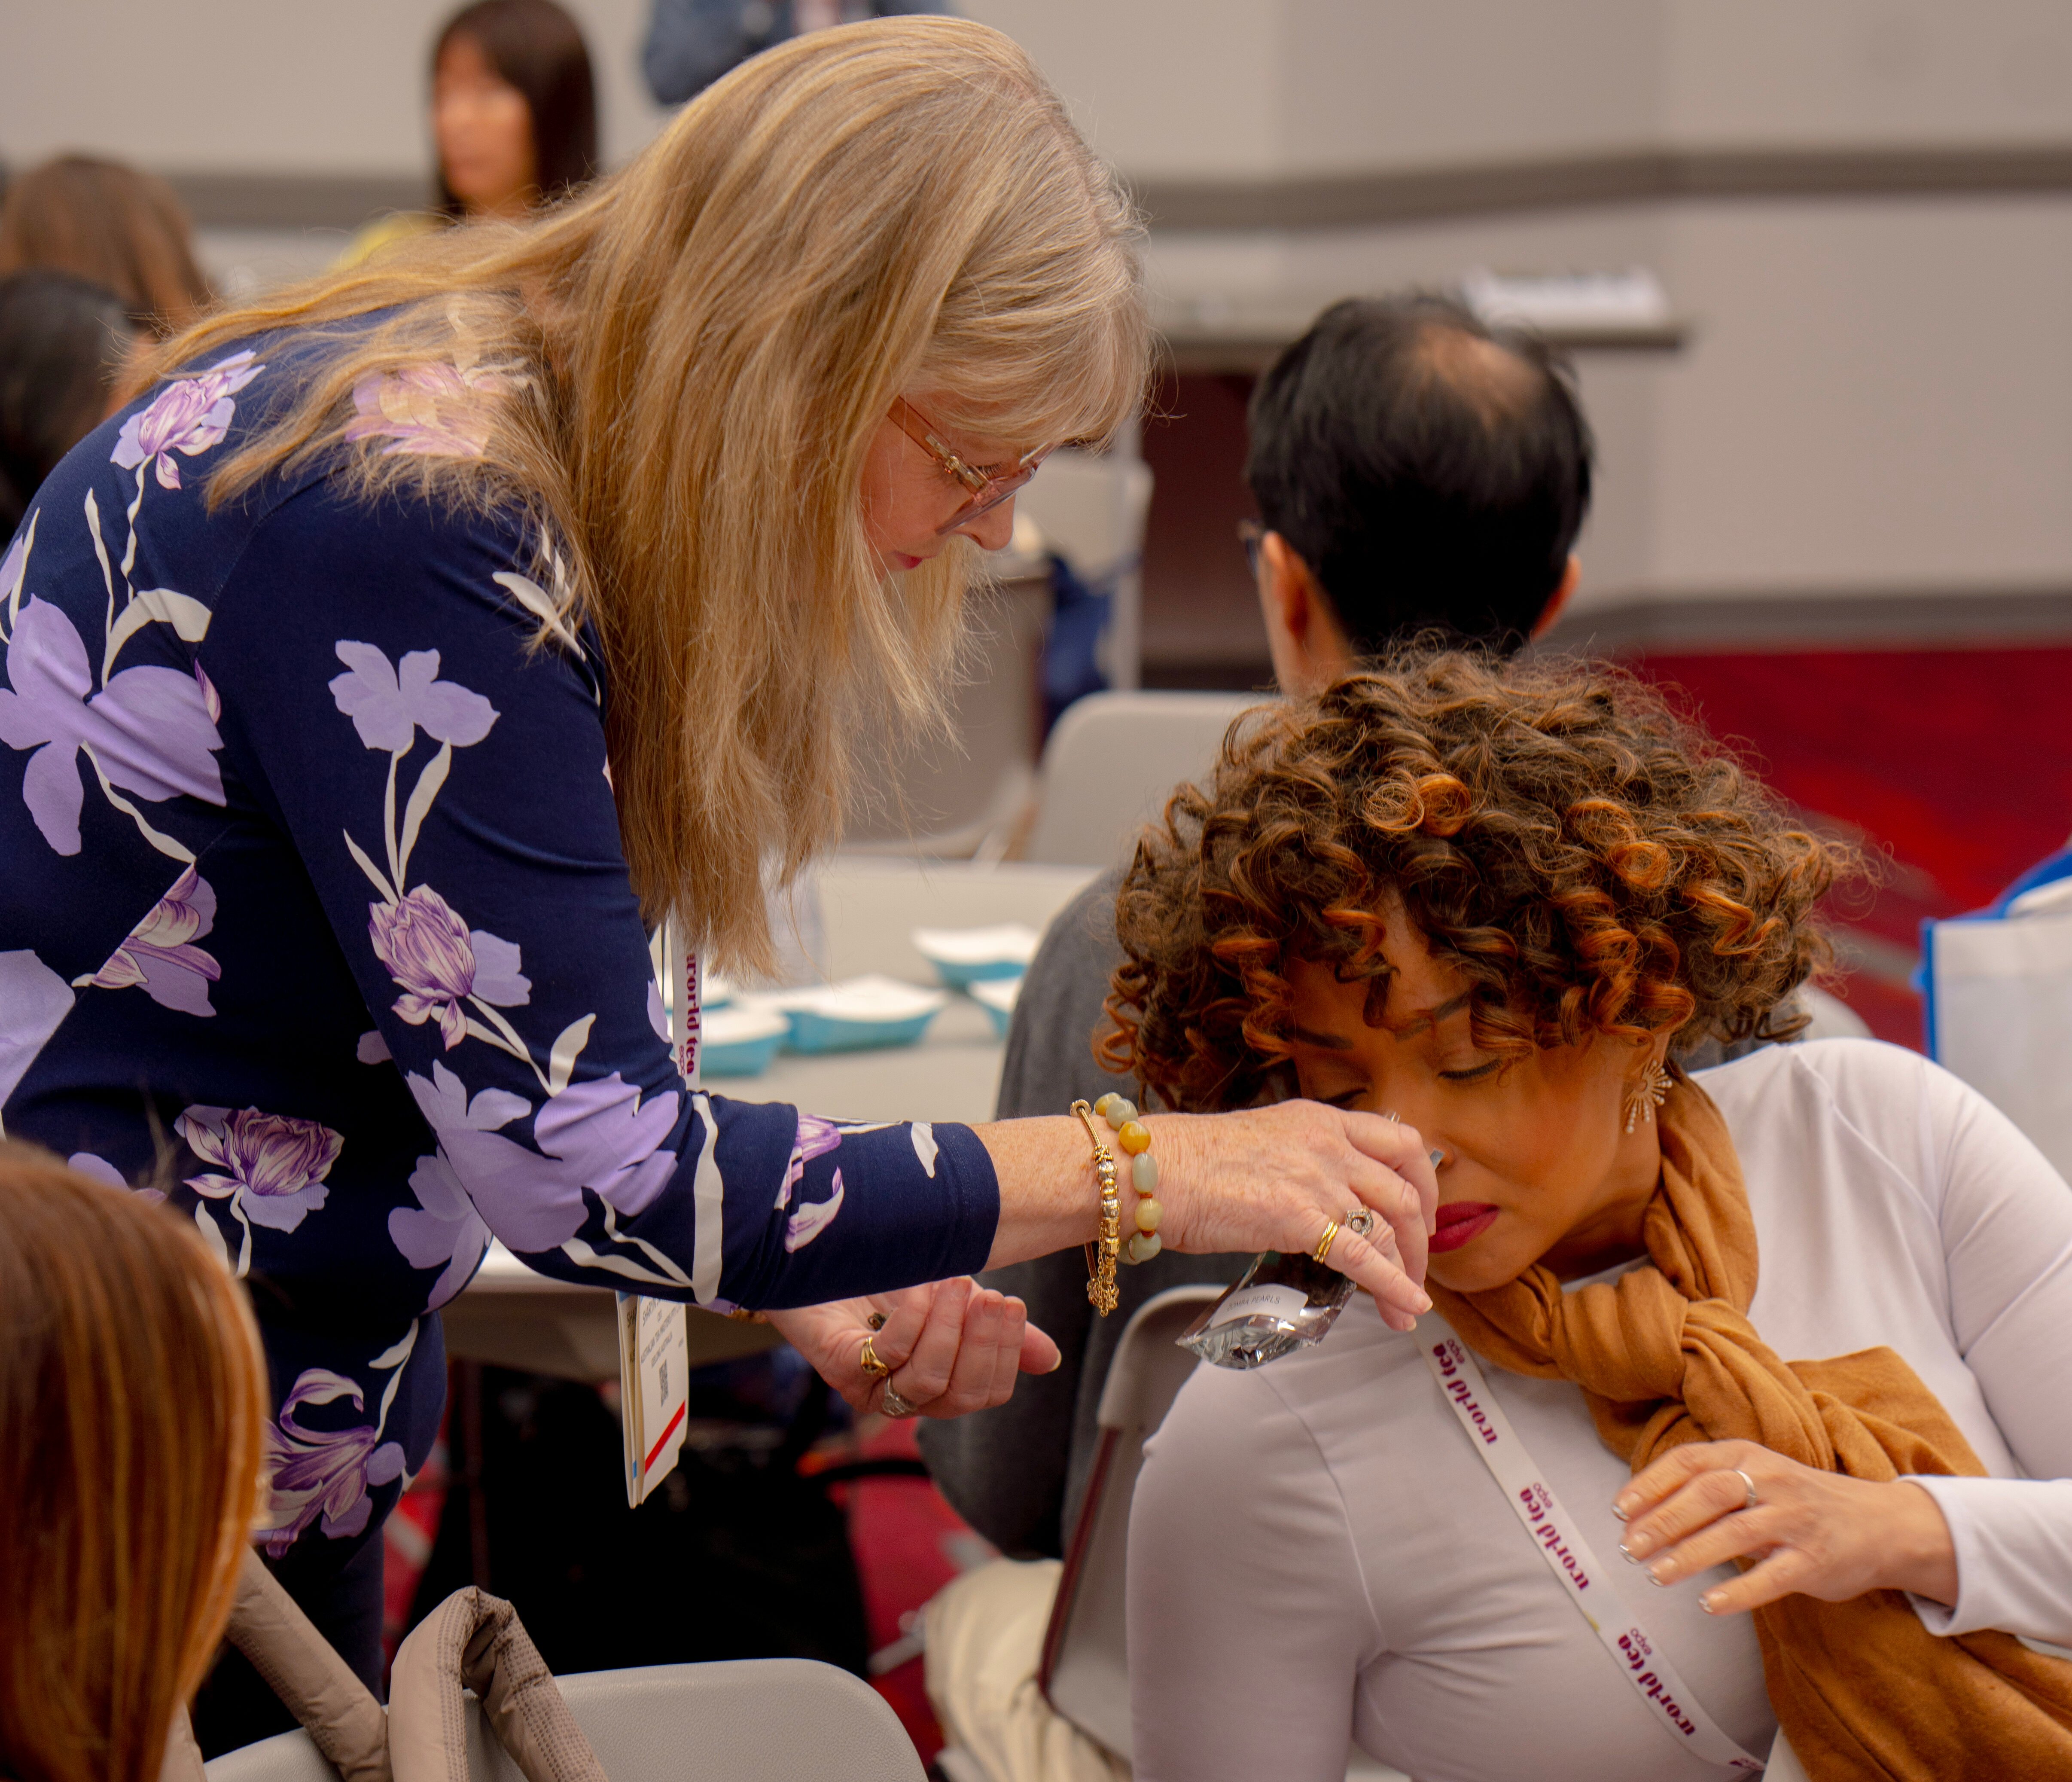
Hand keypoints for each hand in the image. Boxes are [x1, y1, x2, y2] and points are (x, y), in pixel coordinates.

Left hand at [765, 1276, 1060, 1420]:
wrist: (818, 1255)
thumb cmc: (885, 1281)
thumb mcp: (952, 1301)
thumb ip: (995, 1329)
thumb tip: (1049, 1359)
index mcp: (938, 1382)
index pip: (988, 1393)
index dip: (1006, 1355)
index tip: (1012, 1305)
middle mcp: (905, 1395)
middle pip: (961, 1396)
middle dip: (984, 1345)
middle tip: (991, 1297)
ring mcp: (870, 1385)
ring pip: (927, 1382)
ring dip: (950, 1331)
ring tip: (958, 1285)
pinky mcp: (838, 1366)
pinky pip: (886, 1359)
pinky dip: (912, 1323)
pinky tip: (920, 1290)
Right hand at [1153, 1101, 1438, 1332]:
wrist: (1154, 1171)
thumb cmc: (1191, 1163)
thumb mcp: (1262, 1141)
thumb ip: (1299, 1160)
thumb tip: (1317, 1200)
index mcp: (1319, 1120)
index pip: (1399, 1142)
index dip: (1422, 1181)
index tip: (1421, 1211)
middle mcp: (1328, 1143)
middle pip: (1405, 1187)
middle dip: (1420, 1234)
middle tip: (1418, 1261)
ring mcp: (1318, 1179)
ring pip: (1391, 1225)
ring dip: (1409, 1270)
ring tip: (1407, 1303)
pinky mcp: (1302, 1218)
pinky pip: (1366, 1258)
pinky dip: (1395, 1287)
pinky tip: (1406, 1308)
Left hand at [1612, 1439, 1958, 1614]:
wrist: (1881, 1523)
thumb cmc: (1799, 1501)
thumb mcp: (1755, 1477)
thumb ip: (1707, 1488)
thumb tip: (1642, 1512)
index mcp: (1746, 1454)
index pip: (1687, 1462)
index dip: (1649, 1485)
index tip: (1619, 1511)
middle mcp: (1771, 1480)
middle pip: (1705, 1494)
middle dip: (1661, 1521)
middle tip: (1629, 1548)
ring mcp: (1795, 1519)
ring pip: (1734, 1533)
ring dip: (1689, 1555)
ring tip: (1656, 1575)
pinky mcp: (1816, 1559)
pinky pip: (1771, 1576)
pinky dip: (1738, 1591)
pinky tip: (1709, 1604)